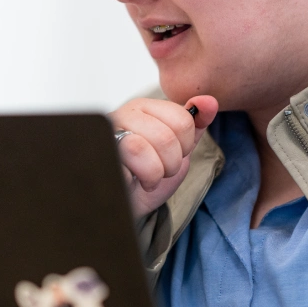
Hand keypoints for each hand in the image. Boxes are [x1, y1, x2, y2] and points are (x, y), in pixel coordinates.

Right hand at [110, 96, 218, 217]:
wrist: (127, 205)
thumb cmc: (149, 175)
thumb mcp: (180, 148)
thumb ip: (196, 124)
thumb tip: (210, 101)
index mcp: (144, 108)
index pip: (182, 119)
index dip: (185, 145)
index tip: (172, 154)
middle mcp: (124, 114)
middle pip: (166, 137)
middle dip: (171, 163)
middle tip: (160, 170)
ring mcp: (106, 134)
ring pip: (141, 148)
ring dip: (154, 173)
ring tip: (148, 177)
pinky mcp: (97, 155)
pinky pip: (122, 164)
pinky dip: (137, 179)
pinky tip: (133, 182)